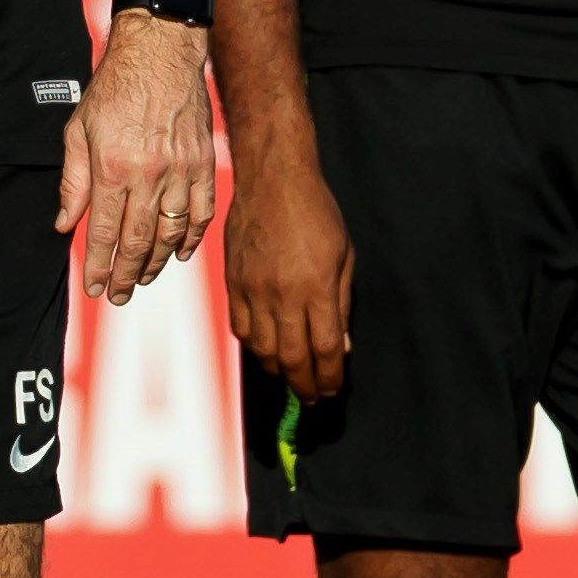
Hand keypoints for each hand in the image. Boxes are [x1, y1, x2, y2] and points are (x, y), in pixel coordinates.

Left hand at [58, 11, 215, 303]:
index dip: (97, 265)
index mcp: (112, 167)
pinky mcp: (204, 165)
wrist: (160, 53)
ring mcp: (181, 171)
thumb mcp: (78, 129)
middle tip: (116, 295)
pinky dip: (192, 238)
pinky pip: (201, 214)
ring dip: (157, 263)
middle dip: (125, 275)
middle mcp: (148, 175)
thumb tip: (64, 223)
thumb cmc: (115, 88)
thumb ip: (72, 180)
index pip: (103, 232)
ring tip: (142, 278)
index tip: (93, 287)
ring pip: (171, 234)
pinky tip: (180, 252)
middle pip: (138, 241)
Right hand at [224, 145, 355, 399]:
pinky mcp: (233, 281)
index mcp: (317, 287)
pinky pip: (240, 327)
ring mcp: (253, 289)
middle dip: (305, 386)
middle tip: (313, 398)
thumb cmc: (316, 212)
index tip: (333, 391)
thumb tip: (340, 347)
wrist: (272, 178)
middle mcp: (283, 294)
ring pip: (262, 349)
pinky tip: (265, 349)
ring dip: (279, 371)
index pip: (323, 351)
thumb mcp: (344, 256)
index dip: (329, 379)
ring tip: (291, 377)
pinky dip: (254, 346)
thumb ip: (341, 304)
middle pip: (292, 359)